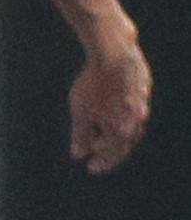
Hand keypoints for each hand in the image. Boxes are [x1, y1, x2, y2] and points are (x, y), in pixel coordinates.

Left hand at [70, 23, 150, 173]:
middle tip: (97, 159)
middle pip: (125, 142)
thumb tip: (78, 155)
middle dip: (110, 152)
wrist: (113, 51)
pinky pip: (132, 109)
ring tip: (102, 141)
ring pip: (131, 126)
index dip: (103, 162)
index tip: (92, 169)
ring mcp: (141, 102)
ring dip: (117, 137)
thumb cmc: (94, 83)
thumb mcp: (81, 111)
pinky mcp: (141, 87)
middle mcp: (137, 119)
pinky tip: (112, 116)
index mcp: (124, 128)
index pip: (115, 153)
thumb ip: (81, 134)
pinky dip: (121, 118)